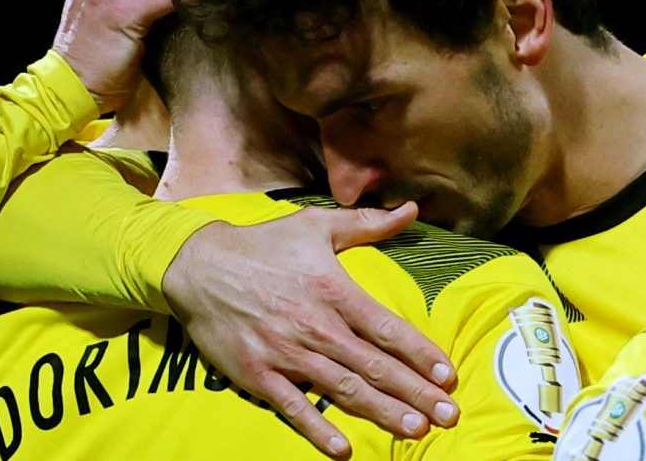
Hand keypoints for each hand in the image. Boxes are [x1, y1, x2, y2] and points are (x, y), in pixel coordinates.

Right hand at [162, 202, 458, 458]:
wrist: (197, 265)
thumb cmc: (262, 245)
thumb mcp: (315, 225)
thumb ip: (367, 223)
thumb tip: (410, 210)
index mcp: (332, 289)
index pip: (387, 328)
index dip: (420, 354)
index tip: (448, 376)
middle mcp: (314, 325)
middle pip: (374, 366)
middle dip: (415, 393)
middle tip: (448, 416)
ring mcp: (285, 352)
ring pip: (343, 389)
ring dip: (381, 412)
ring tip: (414, 431)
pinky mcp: (258, 373)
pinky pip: (293, 407)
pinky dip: (318, 430)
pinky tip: (343, 449)